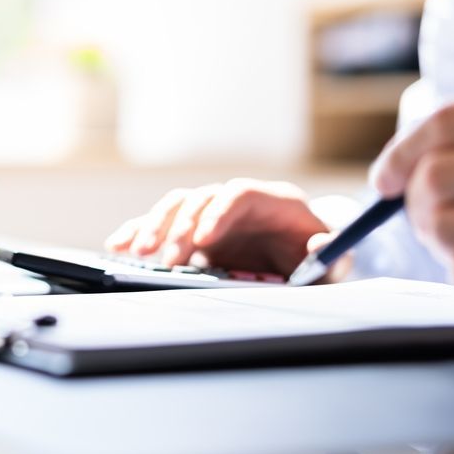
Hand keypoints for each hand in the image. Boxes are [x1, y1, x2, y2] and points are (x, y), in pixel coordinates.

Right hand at [104, 179, 330, 274]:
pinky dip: (140, 231)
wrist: (305, 256)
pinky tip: (119, 244)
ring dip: (155, 226)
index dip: (219, 212)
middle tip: (168, 258)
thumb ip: (332, 253)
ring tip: (138, 251)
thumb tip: (319, 244)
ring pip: (177, 206)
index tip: (204, 239)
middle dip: (181, 226)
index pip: (239, 194)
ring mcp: (212, 214)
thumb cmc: (318, 256)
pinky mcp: (194, 230)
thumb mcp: (334, 259)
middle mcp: (236, 201)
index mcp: (271, 201)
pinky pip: (163, 224)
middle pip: (201, 198)